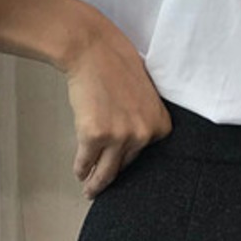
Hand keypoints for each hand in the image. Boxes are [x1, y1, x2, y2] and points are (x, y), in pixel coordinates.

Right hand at [63, 18, 172, 199]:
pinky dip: (81, 169)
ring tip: (91, 189)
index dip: (129, 161)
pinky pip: (86, 162)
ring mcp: (120, 137)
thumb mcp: (145, 94)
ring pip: (106, 172)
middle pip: (125, 165)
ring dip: (96, 184)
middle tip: (102, 185)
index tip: (122, 170)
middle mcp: (144, 134)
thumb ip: (143, 119)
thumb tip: (133, 141)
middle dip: (112, 175)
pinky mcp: (95, 136)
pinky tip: (79, 173)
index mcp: (160, 124)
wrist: (93, 50)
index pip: (144, 154)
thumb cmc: (116, 64)